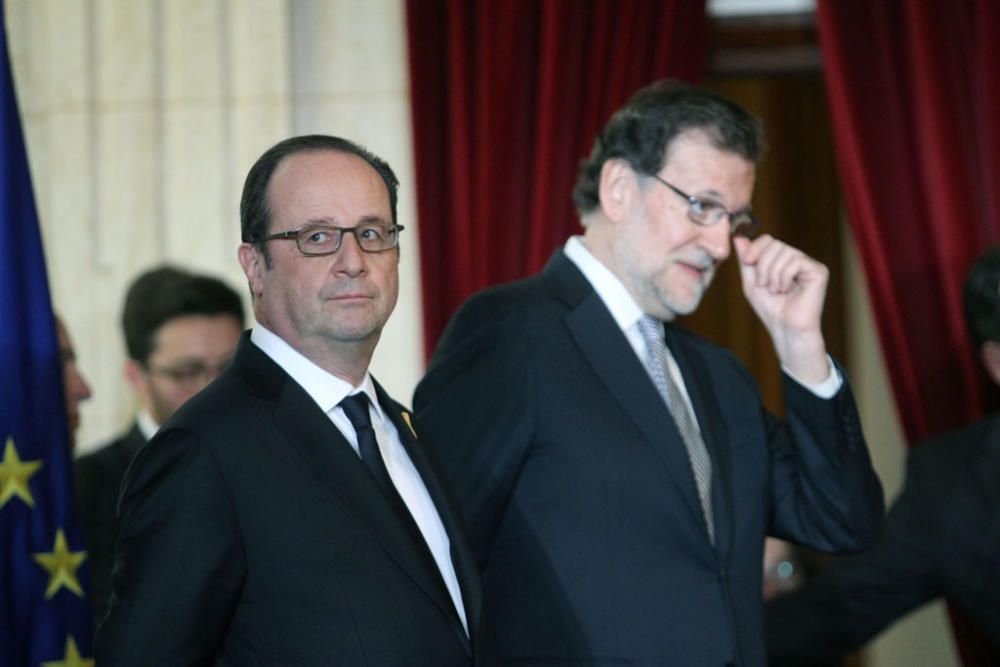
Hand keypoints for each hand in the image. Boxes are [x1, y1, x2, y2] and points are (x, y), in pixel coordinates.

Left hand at [732, 234, 829, 382]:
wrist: (784, 328)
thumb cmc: (770, 308)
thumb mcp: (751, 281)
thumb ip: (747, 260)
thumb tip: (738, 237)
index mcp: (783, 261)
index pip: (769, 240)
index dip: (756, 247)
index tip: (747, 262)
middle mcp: (798, 259)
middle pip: (775, 244)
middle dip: (762, 265)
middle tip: (765, 285)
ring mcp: (809, 264)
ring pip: (784, 252)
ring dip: (772, 274)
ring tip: (776, 290)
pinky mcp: (818, 271)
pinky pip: (796, 261)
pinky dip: (784, 277)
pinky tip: (786, 290)